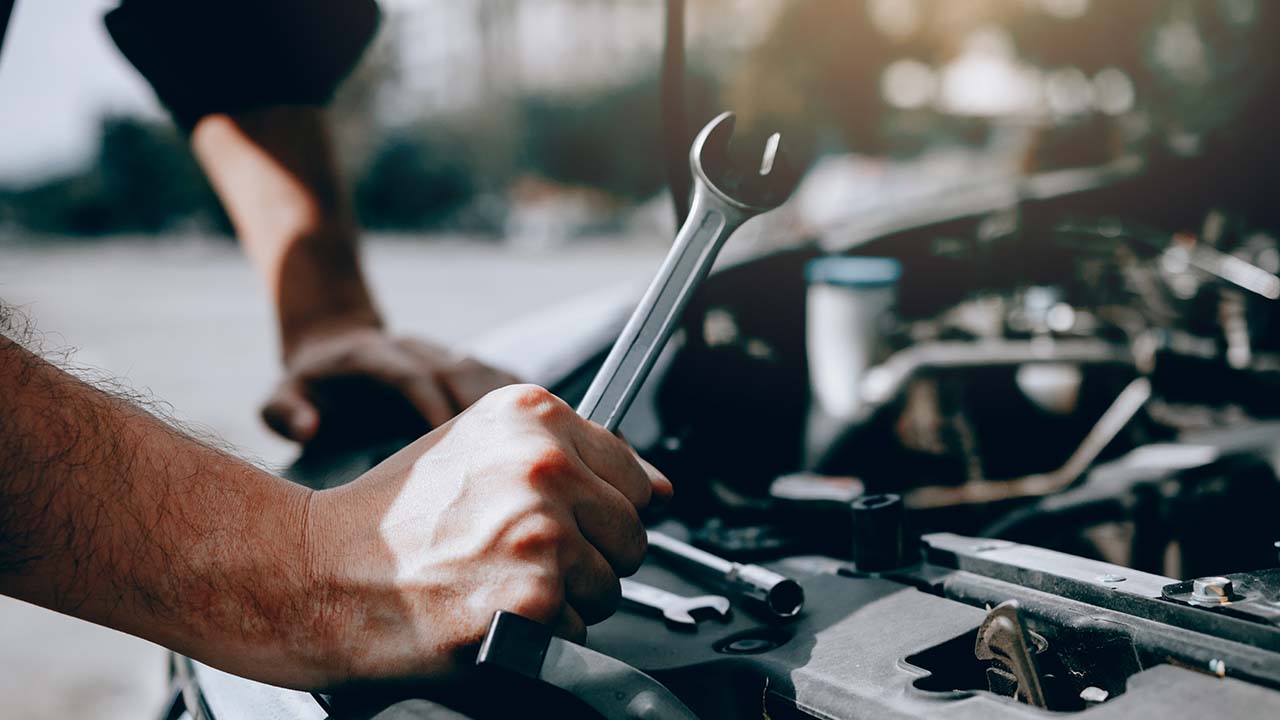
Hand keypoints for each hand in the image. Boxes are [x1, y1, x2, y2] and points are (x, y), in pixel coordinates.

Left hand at [262, 327, 520, 442]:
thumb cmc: (311, 384)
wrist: (336, 342)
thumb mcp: (280, 396)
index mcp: (371, 357)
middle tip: (506, 461)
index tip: (452, 444)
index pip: (411, 376)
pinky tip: (553, 428)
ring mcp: (442, 353)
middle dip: (486, 412)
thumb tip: (309, 428)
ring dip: (513, 407)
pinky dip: (527, 399)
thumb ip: (285, 411)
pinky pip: (502, 376)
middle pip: (460, 372)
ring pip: (486, 372)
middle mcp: (414, 349)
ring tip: (538, 448)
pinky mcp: (462, 364)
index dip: (433, 405)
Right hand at [303, 384, 672, 684]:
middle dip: (589, 557)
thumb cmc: (395, 516)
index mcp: (534, 416)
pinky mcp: (531, 599)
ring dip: (565, 600)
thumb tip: (660, 488)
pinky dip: (542, 638)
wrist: (316, 571)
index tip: (561, 522)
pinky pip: (580, 632)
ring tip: (495, 582)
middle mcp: (544, 466)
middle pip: (631, 535)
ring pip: (610, 588)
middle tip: (517, 558)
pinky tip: (487, 612)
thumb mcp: (480, 448)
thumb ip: (573, 455)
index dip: (601, 511)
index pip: (634, 477)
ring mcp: (539, 532)